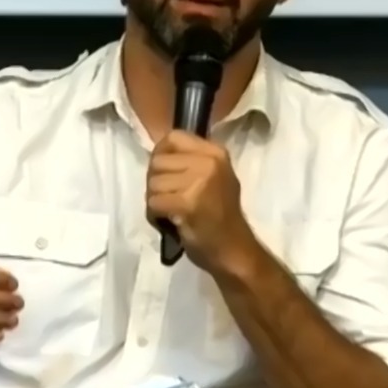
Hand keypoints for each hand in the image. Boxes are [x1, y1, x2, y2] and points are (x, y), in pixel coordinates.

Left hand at [146, 130, 255, 273]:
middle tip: (169, 199)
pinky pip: (154, 201)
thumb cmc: (220, 216)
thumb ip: (191, 162)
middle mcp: (209, 162)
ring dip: (154, 201)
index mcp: (215, 153)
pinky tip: (168, 222)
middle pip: (158, 161)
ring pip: (153, 182)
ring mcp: (200, 181)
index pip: (173, 137)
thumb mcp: (214, 178)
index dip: (161, 154)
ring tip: (170, 212)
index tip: (164, 173)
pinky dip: (155, 215)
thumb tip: (160, 154)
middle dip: (156, 182)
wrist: (234, 250)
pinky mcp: (188, 202)